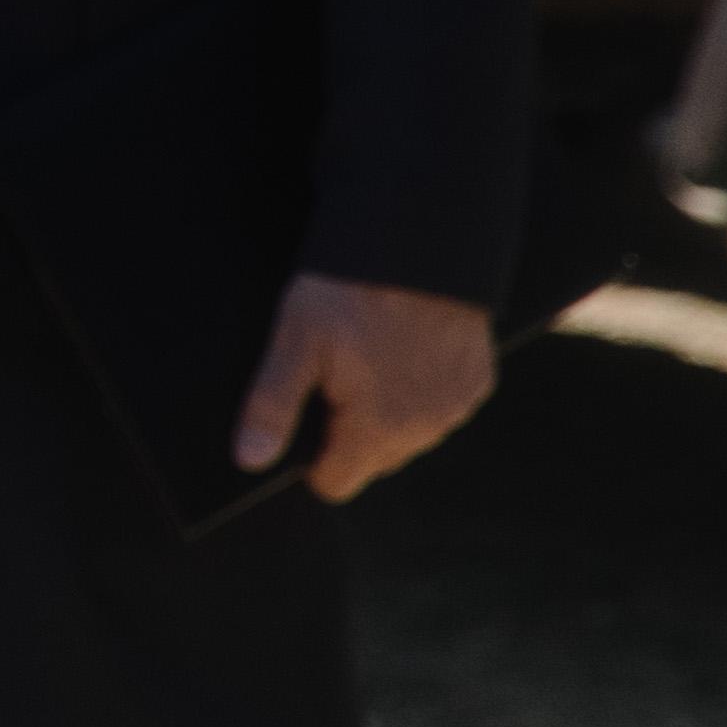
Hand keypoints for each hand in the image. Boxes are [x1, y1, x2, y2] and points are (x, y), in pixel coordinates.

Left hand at [233, 271, 494, 499]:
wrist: (421, 244)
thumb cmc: (351, 290)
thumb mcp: (296, 339)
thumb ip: (273, 405)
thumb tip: (250, 459)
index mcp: (377, 430)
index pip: (335, 482)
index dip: (310, 456)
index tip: (303, 414)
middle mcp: (424, 430)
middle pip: (372, 459)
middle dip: (348, 429)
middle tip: (333, 373)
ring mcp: (456, 407)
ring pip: (407, 434)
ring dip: (387, 410)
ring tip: (368, 353)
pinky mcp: (477, 381)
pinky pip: (439, 405)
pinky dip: (420, 387)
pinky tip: (403, 347)